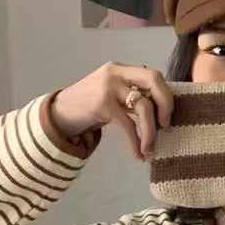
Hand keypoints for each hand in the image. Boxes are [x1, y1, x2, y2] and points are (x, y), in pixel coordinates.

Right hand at [50, 63, 173, 160]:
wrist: (57, 114)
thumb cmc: (88, 107)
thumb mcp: (111, 94)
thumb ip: (131, 94)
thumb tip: (163, 110)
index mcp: (121, 69)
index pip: (153, 75)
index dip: (165, 94)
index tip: (168, 115)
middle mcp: (116, 73)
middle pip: (153, 80)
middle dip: (166, 103)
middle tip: (166, 125)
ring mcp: (108, 87)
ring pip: (142, 106)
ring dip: (150, 132)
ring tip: (150, 149)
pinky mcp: (102, 104)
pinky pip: (128, 125)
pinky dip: (136, 142)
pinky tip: (138, 155)